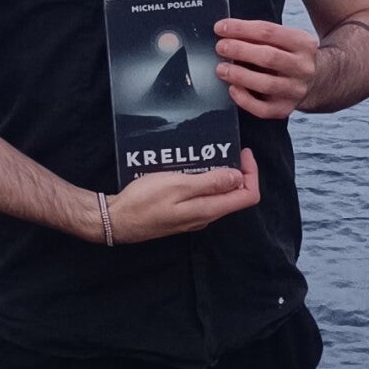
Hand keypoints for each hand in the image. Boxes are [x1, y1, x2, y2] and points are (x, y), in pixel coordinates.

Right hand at [101, 148, 259, 244]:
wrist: (117, 220)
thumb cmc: (145, 200)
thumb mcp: (178, 186)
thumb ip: (210, 183)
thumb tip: (240, 178)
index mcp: (209, 210)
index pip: (248, 196)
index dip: (252, 173)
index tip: (242, 151)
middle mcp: (206, 216)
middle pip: (236, 196)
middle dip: (239, 171)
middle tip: (228, 147)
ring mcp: (194, 217)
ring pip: (220, 196)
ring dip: (222, 175)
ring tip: (211, 153)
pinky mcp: (182, 214)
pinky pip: (204, 197)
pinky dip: (207, 180)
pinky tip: (194, 166)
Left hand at [214, 17, 320, 119]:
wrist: (314, 80)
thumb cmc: (290, 55)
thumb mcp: (285, 39)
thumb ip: (261, 35)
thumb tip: (228, 33)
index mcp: (303, 43)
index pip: (269, 32)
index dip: (241, 29)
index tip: (221, 28)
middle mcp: (303, 67)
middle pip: (268, 57)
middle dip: (239, 51)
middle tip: (221, 47)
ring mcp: (296, 90)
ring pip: (266, 84)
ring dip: (239, 75)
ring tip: (222, 69)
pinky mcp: (285, 109)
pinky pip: (263, 109)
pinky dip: (244, 99)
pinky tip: (233, 89)